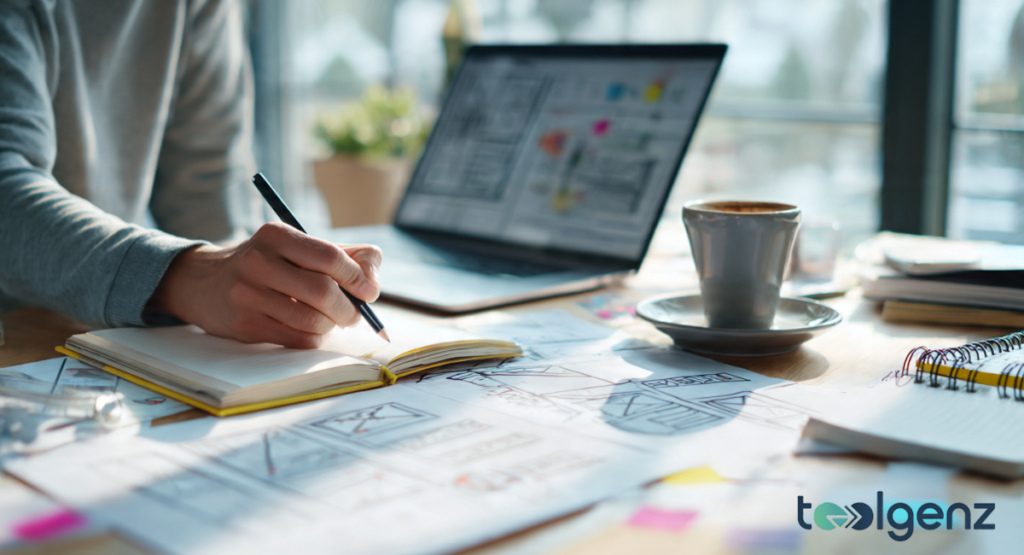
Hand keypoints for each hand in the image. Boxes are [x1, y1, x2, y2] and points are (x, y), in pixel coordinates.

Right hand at [150, 222, 382, 348]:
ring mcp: (248, 295)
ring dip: (331, 325)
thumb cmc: (269, 265)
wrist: (205, 283)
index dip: (358, 277)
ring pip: (312, 320)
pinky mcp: (245, 325)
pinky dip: (315, 338)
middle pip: (324, 291)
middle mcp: (258, 261)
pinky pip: (298, 340)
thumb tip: (373, 282)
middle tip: (354, 314)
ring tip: (329, 320)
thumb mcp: (298, 247)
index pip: (330, 257)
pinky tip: (310, 330)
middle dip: (349, 308)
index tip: (369, 291)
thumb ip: (344, 255)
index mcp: (277, 235)